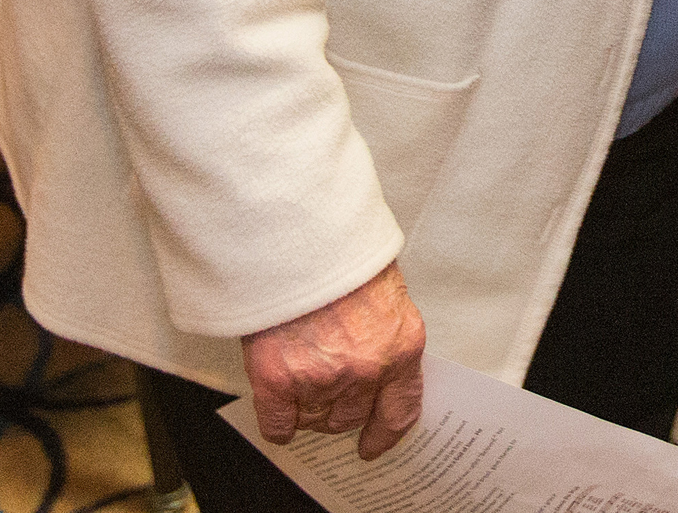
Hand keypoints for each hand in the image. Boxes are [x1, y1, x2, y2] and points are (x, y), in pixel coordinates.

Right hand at [242, 262, 425, 458]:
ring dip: (306, 406)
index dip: (384, 434)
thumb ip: (381, 334)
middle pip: (350, 416)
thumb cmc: (340, 251)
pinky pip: (279, 424)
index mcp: (401, 346)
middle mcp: (366, 369)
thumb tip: (370, 364)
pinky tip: (276, 405)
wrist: (297, 231)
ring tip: (296, 372)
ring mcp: (322, 377)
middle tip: (320, 383)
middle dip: (336, 406)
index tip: (372, 445)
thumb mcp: (384, 291)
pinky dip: (277, 421)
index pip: (400, 410)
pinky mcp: (279, 380)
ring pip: (314, 419)